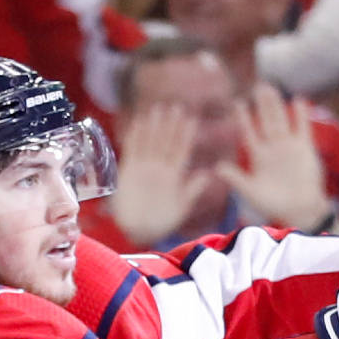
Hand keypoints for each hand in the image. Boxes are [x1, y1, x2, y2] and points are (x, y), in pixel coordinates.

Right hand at [109, 104, 214, 248]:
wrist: (139, 231)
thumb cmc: (162, 222)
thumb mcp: (181, 206)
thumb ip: (192, 190)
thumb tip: (208, 175)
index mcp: (174, 175)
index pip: (181, 151)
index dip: (186, 135)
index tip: (192, 120)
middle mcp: (159, 168)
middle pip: (166, 142)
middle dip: (171, 126)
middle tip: (177, 107)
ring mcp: (144, 168)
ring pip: (149, 142)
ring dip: (154, 127)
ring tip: (157, 109)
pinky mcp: (129, 170)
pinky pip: (132, 150)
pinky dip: (135, 137)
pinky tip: (138, 123)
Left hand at [215, 84, 333, 230]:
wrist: (299, 211)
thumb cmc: (273, 205)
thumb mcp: (251, 191)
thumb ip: (235, 178)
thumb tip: (216, 167)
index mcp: (259, 156)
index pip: (249, 133)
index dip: (244, 118)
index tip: (238, 103)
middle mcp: (273, 148)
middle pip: (266, 121)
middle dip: (262, 105)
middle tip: (258, 86)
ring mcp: (289, 147)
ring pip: (281, 121)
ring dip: (277, 105)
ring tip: (272, 88)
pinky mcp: (305, 149)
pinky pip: (302, 128)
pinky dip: (301, 115)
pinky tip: (298, 100)